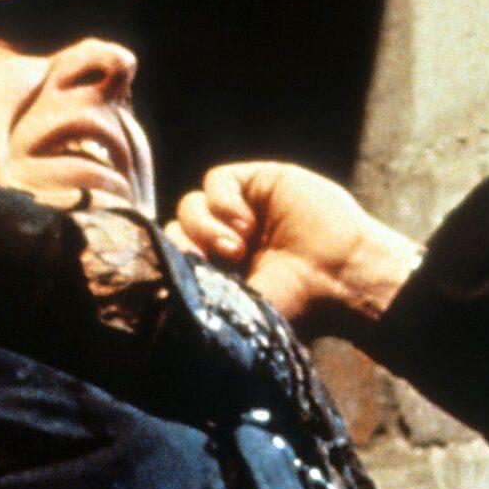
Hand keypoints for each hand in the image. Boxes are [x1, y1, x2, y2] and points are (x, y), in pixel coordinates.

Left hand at [170, 162, 420, 333]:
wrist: (337, 280)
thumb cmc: (294, 306)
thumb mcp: (234, 307)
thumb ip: (195, 295)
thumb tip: (151, 298)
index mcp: (218, 273)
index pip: (170, 258)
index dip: (169, 265)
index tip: (183, 283)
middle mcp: (226, 241)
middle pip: (174, 230)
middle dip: (185, 248)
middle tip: (215, 267)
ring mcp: (242, 210)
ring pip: (190, 205)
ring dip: (205, 227)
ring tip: (236, 248)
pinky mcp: (258, 182)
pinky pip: (215, 181)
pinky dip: (222, 202)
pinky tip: (244, 223)